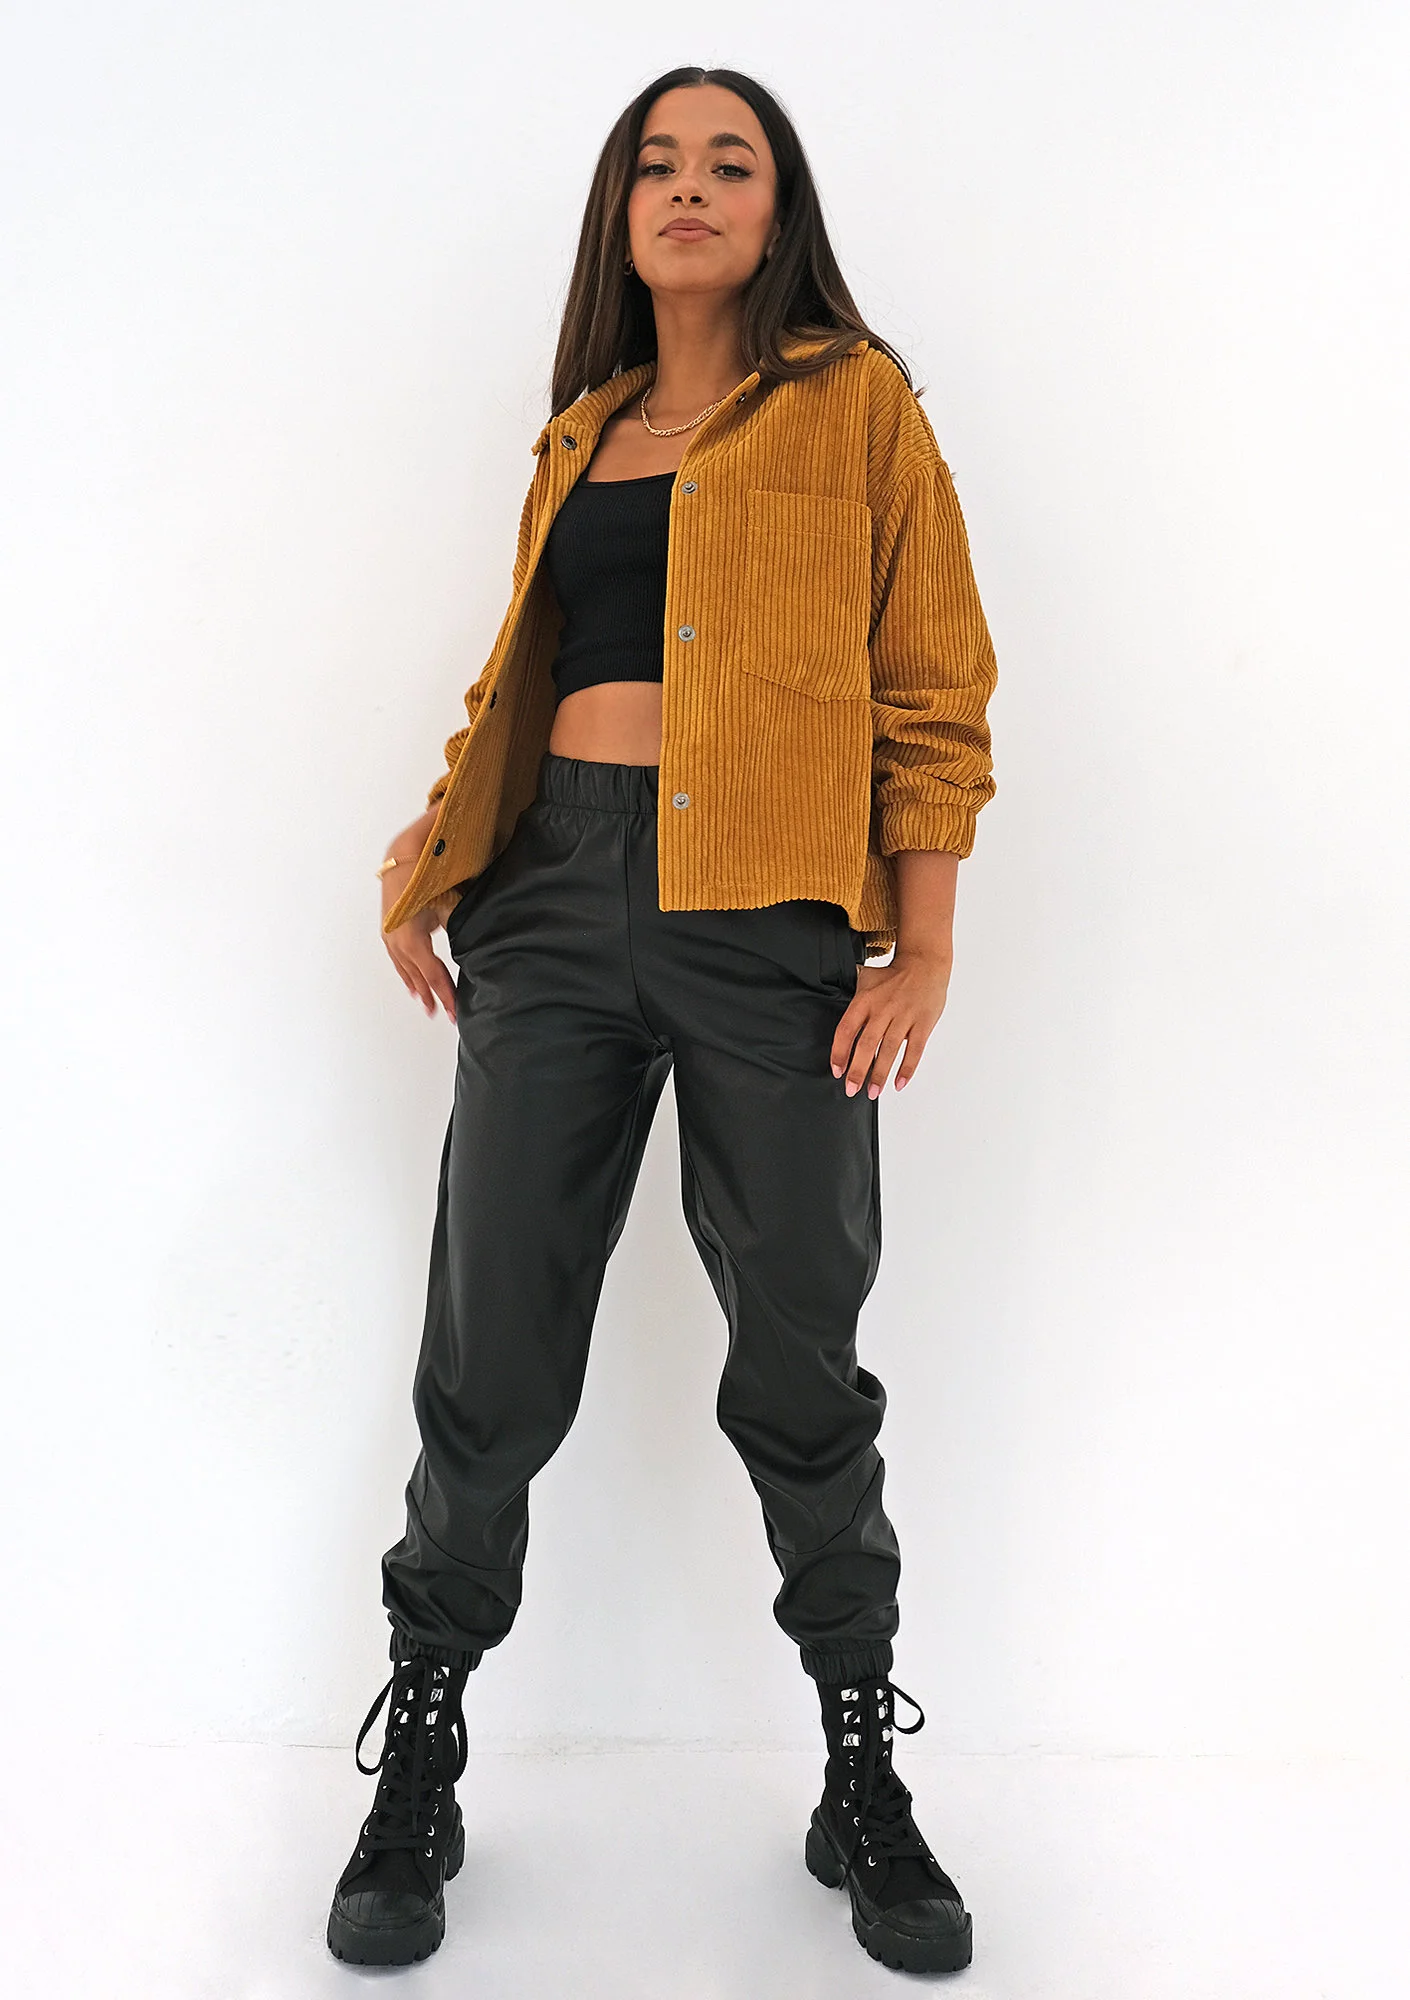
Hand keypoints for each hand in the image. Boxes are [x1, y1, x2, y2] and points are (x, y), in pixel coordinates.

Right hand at [380, 813, 456, 1019]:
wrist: (403, 854)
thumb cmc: (428, 875)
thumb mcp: (449, 904)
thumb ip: (460, 929)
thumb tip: (476, 951)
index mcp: (411, 937)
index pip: (433, 972)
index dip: (445, 993)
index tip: (455, 1010)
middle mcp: (397, 940)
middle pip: (418, 975)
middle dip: (434, 995)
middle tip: (448, 1016)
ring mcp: (390, 936)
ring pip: (406, 970)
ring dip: (418, 988)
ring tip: (429, 1006)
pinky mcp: (389, 930)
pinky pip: (398, 960)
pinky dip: (407, 975)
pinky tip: (412, 986)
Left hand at [830, 945, 952, 1096]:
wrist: (925, 963)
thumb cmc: (893, 976)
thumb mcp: (866, 979)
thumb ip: (851, 998)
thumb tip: (828, 1003)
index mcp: (865, 1000)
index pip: (847, 1029)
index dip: (839, 1052)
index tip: (837, 1071)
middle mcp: (883, 1009)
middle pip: (867, 1044)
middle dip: (858, 1070)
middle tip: (852, 1090)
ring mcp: (904, 1017)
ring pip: (889, 1050)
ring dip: (880, 1074)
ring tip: (873, 1092)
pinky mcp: (923, 1023)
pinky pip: (914, 1050)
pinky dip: (907, 1069)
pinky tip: (898, 1084)